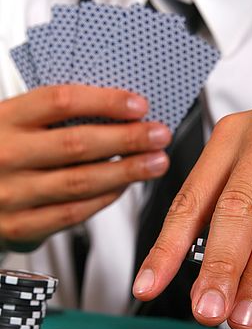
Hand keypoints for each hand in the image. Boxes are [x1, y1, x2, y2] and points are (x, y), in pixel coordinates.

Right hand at [0, 85, 170, 247]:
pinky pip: (73, 213)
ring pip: (80, 181)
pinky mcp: (20, 226)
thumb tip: (115, 109)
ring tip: (155, 163)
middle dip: (127, 138)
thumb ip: (51, 117)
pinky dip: (105, 199)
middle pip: (77, 143)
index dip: (104, 101)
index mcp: (4, 119)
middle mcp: (5, 154)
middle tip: (159, 135)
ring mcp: (11, 194)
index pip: (60, 101)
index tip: (137, 105)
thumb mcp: (11, 123)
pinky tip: (124, 187)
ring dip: (125, 172)